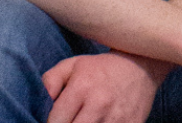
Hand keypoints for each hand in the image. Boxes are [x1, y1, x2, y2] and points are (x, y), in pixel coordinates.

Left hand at [43, 51, 168, 122]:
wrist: (141, 65)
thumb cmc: (100, 68)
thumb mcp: (72, 65)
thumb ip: (49, 81)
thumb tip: (40, 103)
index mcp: (81, 88)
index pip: (55, 122)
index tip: (54, 122)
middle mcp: (99, 104)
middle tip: (70, 122)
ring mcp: (117, 117)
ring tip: (85, 121)